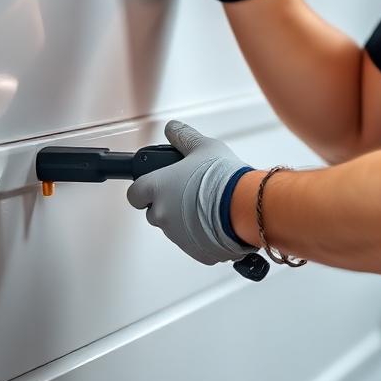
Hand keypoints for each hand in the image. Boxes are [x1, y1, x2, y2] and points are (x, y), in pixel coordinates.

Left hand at [126, 120, 257, 264]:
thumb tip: (172, 128)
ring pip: (173, 227)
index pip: (135, 193)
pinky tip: (217, 219)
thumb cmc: (222, 176)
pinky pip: (193, 242)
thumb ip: (183, 137)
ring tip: (208, 204)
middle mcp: (161, 214)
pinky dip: (200, 233)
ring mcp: (176, 236)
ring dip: (185, 219)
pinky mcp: (194, 251)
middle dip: (168, 204)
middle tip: (189, 191)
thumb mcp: (204, 146)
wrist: (245, 205)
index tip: (158, 184)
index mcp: (156, 188)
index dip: (145, 188)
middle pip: (155, 211)